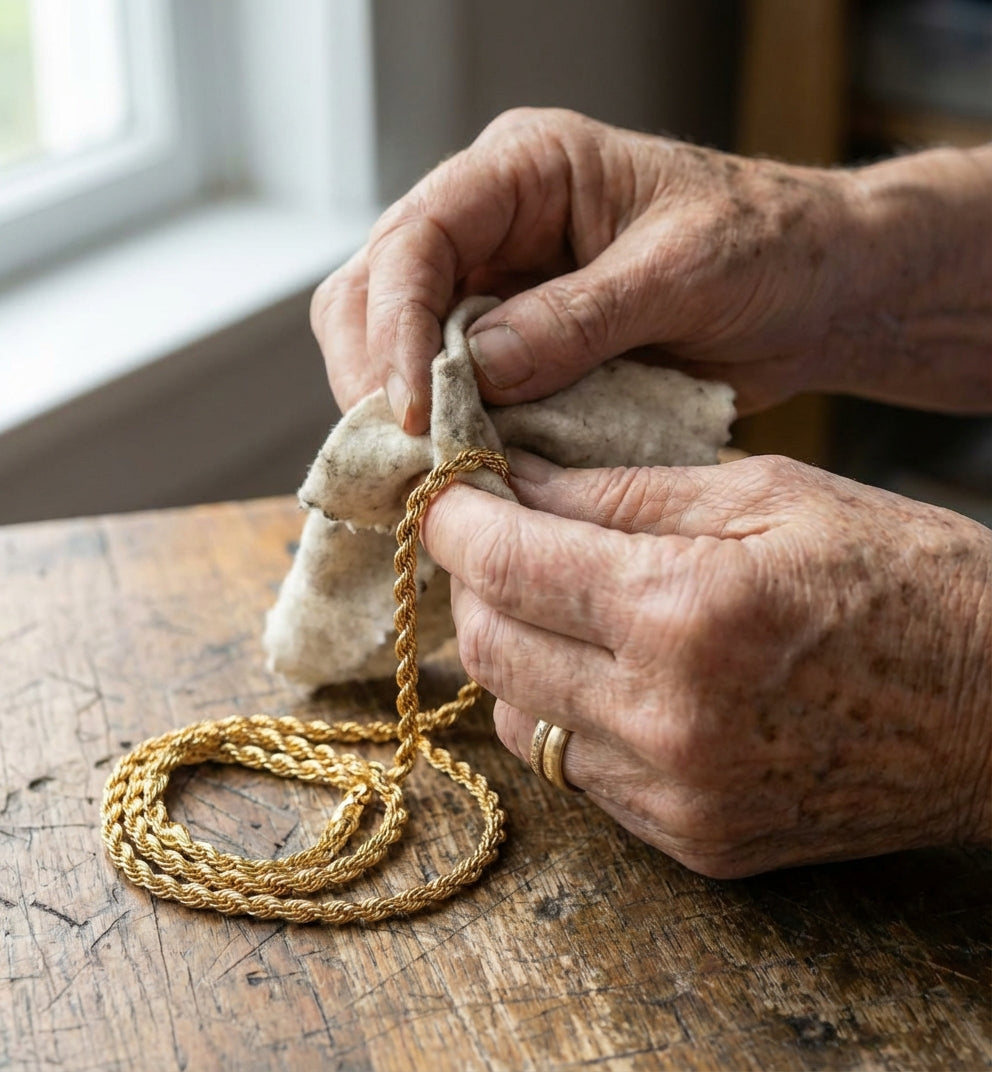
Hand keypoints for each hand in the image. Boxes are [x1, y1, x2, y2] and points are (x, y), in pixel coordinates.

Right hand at [311, 108, 991, 432]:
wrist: (813, 290)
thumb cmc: (766, 248)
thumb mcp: (681, 272)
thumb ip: (578, 318)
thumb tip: (473, 372)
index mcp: (524, 170)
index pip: (417, 238)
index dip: (398, 326)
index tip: (412, 411)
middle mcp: (491, 224)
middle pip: (375, 291)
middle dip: (378, 375)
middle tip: (407, 457)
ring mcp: (495, 288)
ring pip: (394, 344)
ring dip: (402, 411)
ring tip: (427, 472)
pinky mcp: (513, 348)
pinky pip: (449, 390)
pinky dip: (446, 432)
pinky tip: (458, 471)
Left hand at [421, 451, 991, 876]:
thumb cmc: (905, 580)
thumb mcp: (770, 496)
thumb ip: (625, 493)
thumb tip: (518, 481)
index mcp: (689, 612)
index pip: (509, 564)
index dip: (455, 522)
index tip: (443, 496)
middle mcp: (669, 720)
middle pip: (491, 649)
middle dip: (472, 583)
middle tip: (495, 538)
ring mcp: (678, 797)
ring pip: (519, 720)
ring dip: (514, 651)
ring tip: (553, 602)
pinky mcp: (694, 843)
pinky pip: (578, 772)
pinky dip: (566, 711)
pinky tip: (606, 669)